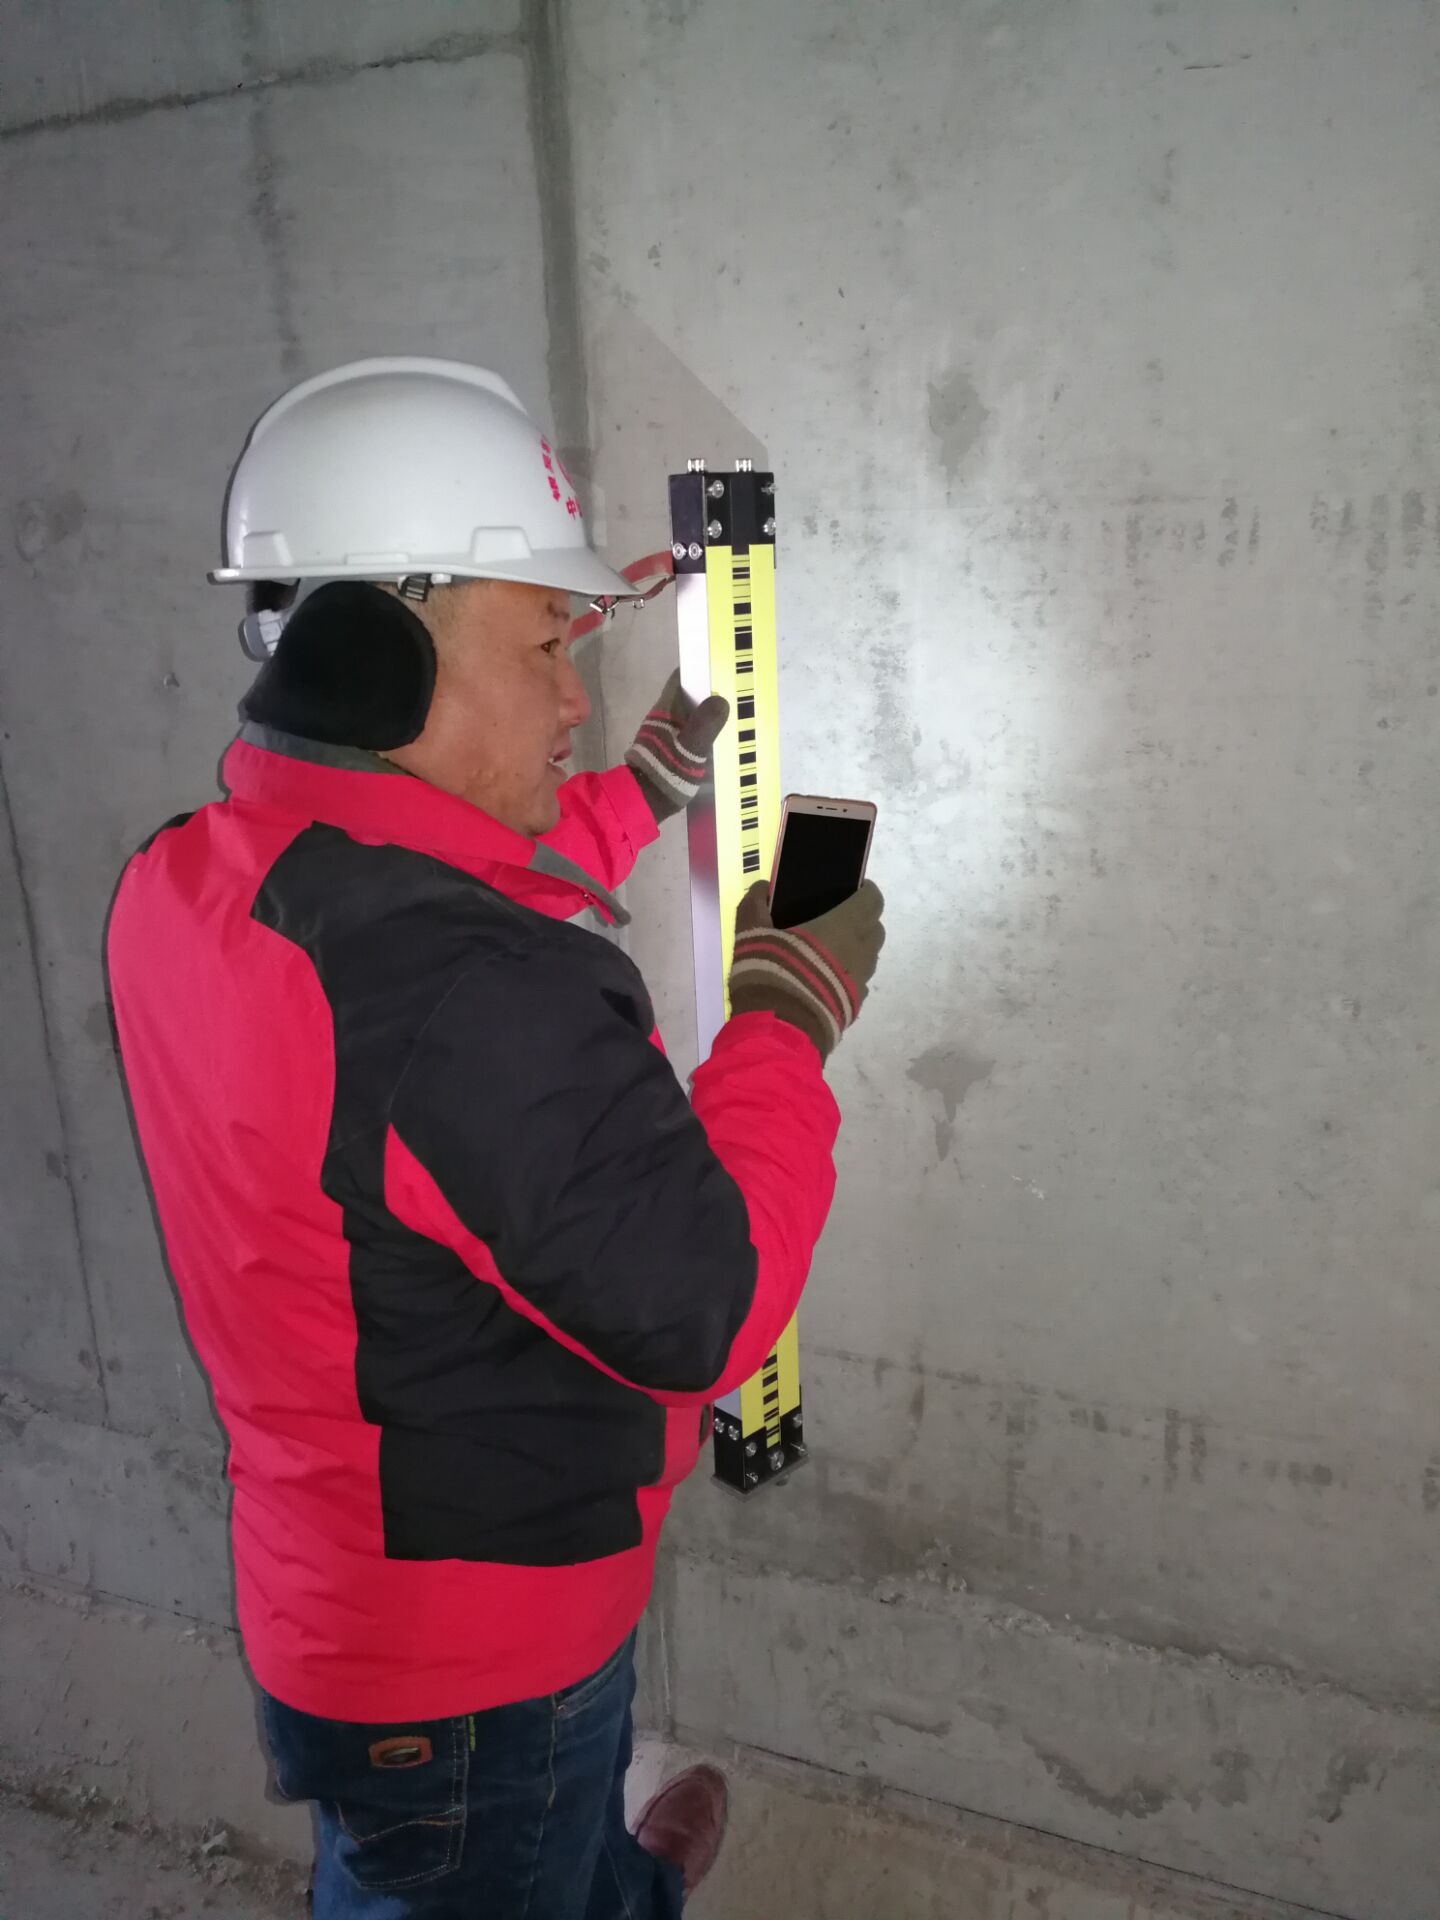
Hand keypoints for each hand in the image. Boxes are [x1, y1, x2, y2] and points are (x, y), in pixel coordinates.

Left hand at [625, 670, 729, 823]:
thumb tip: (720, 700)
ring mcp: (665, 734)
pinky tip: (720, 742)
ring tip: (734, 718)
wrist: (645, 803)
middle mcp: (664, 717)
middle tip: (737, 697)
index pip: (680, 678)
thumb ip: (706, 724)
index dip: (699, 670)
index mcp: (666, 709)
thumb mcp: (691, 748)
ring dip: (708, 716)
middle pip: (688, 697)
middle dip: (709, 695)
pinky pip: (689, 734)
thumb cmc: (667, 771)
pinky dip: (704, 734)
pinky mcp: (670, 750)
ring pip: (690, 716)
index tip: (722, 670)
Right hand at [727, 878, 885, 1061]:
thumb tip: (761, 888)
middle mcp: (860, 952)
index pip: (873, 900)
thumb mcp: (751, 933)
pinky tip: (824, 981)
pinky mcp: (855, 1006)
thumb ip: (755, 905)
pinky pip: (858, 983)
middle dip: (862, 920)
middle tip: (835, 919)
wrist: (779, 1029)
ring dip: (856, 949)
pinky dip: (847, 976)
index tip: (851, 889)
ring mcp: (861, 981)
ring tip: (827, 952)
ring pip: (869, 957)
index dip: (866, 891)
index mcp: (843, 926)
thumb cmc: (771, 971)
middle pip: (875, 929)